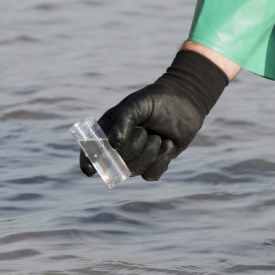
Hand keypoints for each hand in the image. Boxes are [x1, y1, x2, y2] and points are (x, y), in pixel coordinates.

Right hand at [80, 49, 229, 180]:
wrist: (185, 102)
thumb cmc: (157, 99)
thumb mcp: (137, 104)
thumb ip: (123, 120)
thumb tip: (113, 145)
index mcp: (109, 128)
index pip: (92, 148)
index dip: (88, 160)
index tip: (88, 169)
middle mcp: (120, 146)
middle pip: (116, 163)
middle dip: (132, 149)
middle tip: (144, 131)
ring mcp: (137, 156)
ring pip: (134, 171)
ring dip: (149, 153)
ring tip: (158, 136)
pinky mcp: (154, 164)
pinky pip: (151, 175)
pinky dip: (161, 161)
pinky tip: (168, 144)